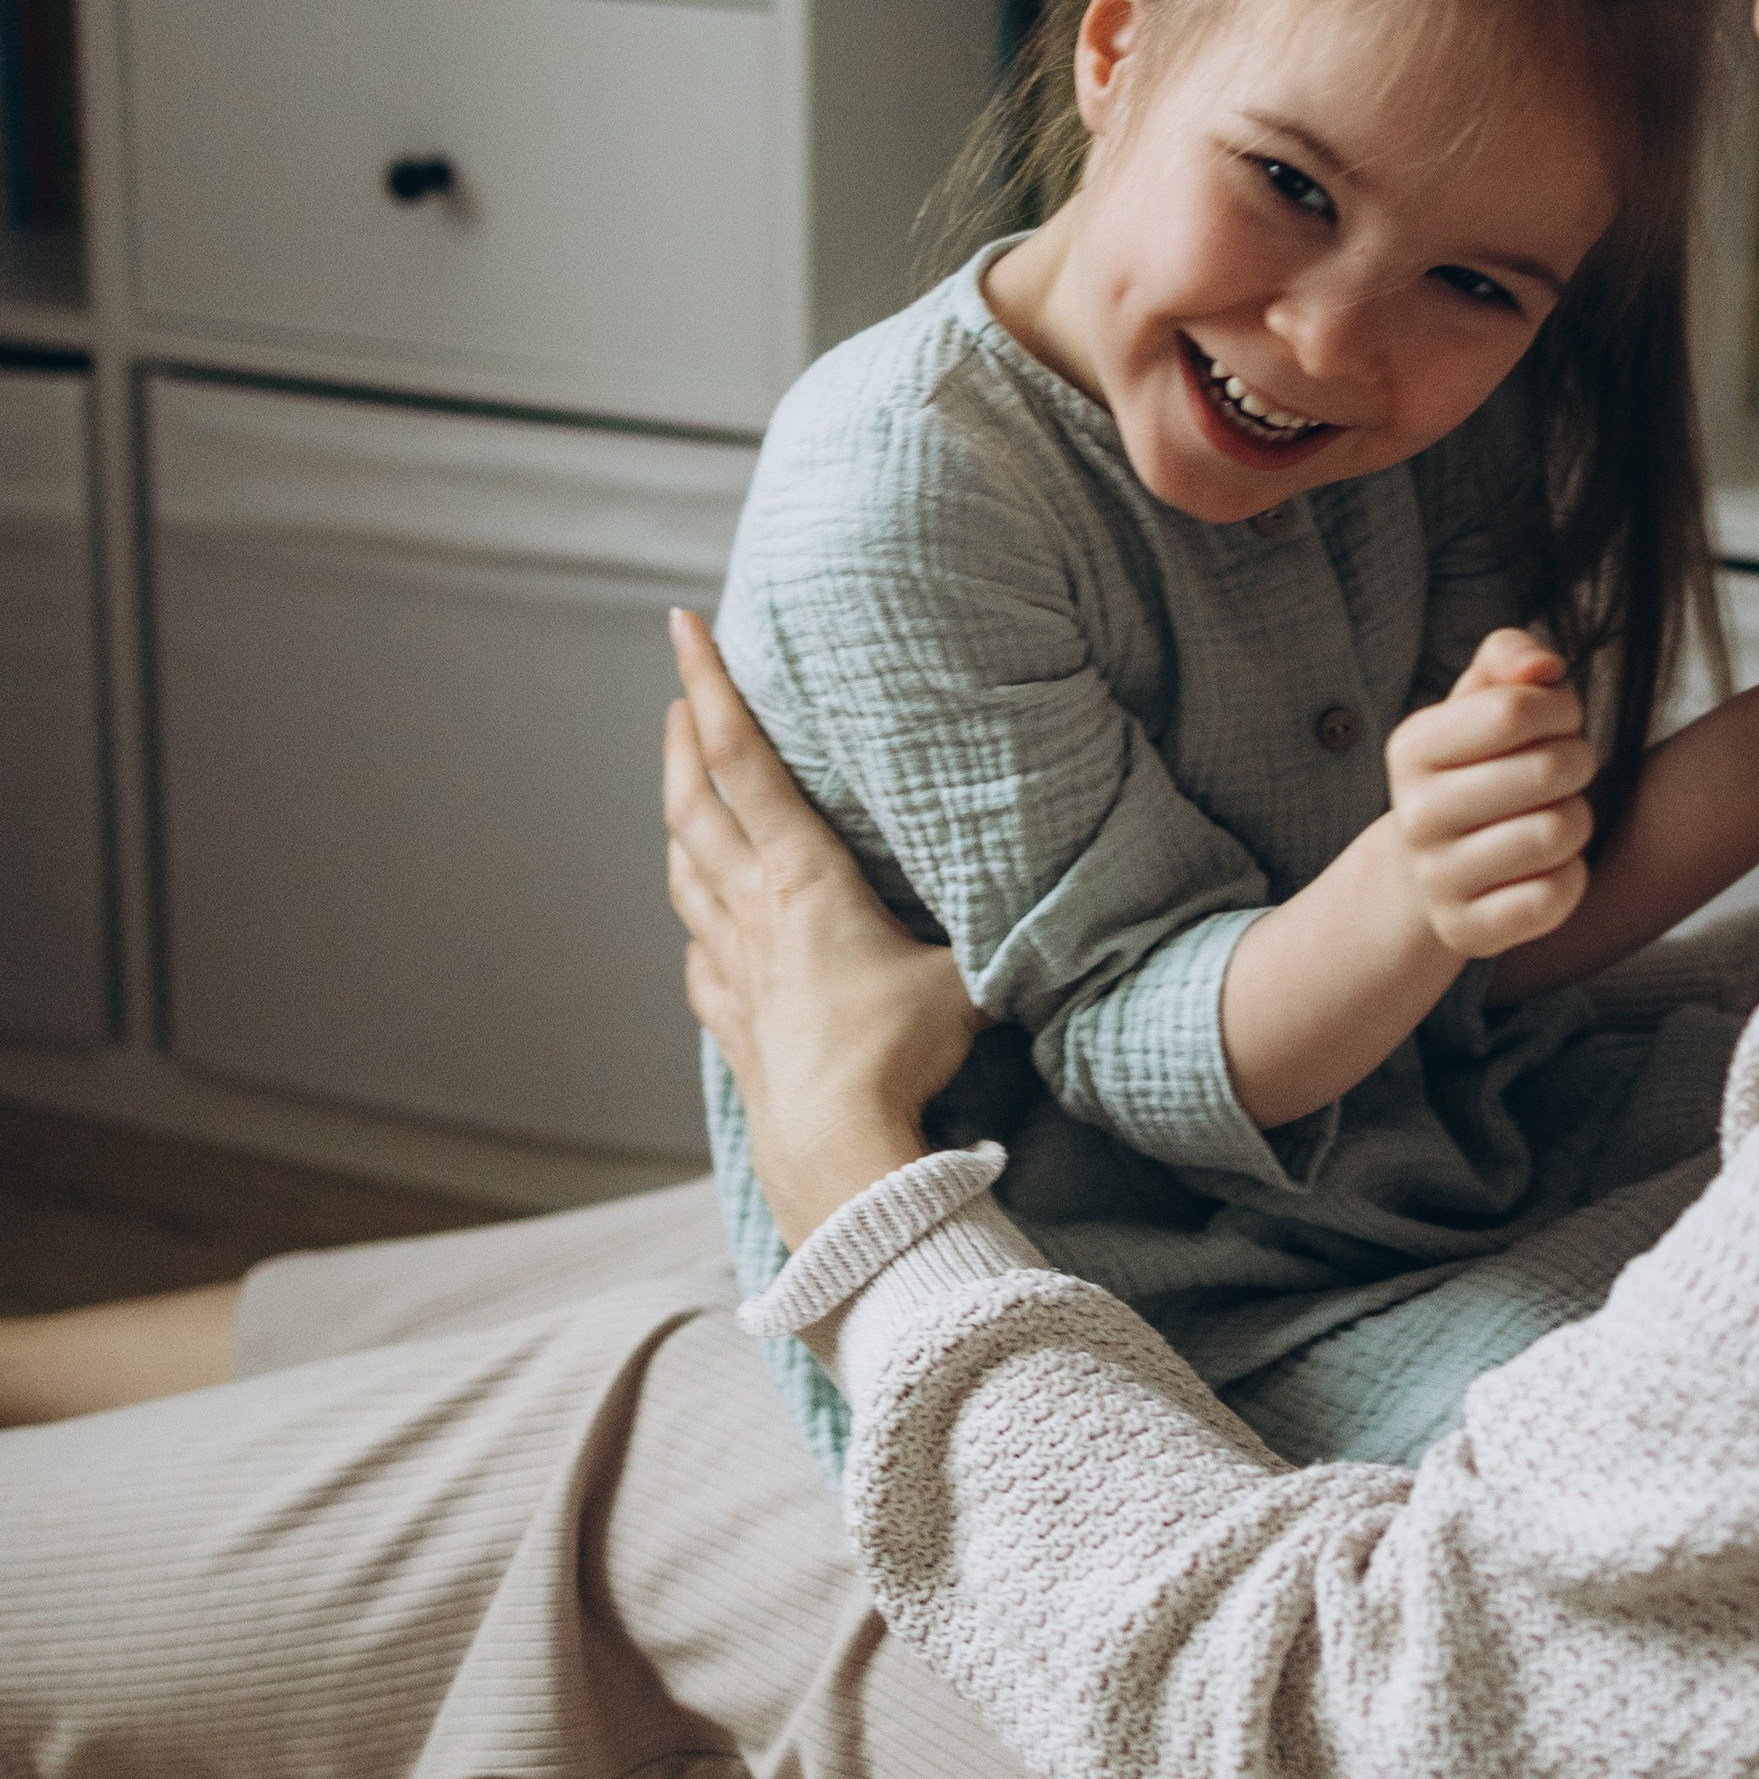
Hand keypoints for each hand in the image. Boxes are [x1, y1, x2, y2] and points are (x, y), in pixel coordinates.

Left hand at [664, 609, 978, 1248]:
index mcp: (803, 878)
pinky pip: (698, 954)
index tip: (684, 627)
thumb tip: (1059, 903)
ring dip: (679, 820)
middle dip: (684, 742)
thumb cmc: (902, 1055)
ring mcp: (730, 969)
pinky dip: (695, 918)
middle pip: (695, 805)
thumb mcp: (966, 975)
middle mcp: (752, 912)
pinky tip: (700, 924)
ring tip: (681, 788)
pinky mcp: (730, 1022)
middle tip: (680, 695)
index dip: (713, 686)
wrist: (836, 1151)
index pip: (745, 760)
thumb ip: (994, 931)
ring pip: (685, 873)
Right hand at [1385, 626, 1598, 958]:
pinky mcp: (1466, 932)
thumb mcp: (1480, 702)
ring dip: (1576, 819)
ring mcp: (1437, 880)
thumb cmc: (1475, 767)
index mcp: (1412, 747)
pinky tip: (1545, 867)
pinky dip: (1569, 876)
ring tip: (1551, 816)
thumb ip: (1510, 659)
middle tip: (1562, 770)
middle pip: (1548, 770)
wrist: (1427, 872)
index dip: (1560, 708)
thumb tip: (1544, 667)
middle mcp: (1414, 816)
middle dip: (1576, 762)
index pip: (1516, 708)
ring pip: (1559, 833)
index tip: (1557, 720)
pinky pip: (1554, 897)